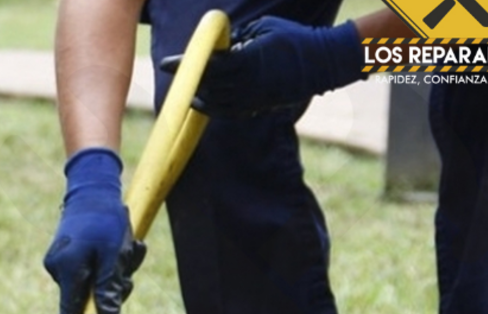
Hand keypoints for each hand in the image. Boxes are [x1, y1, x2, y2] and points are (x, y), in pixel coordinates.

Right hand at [43, 148, 145, 313]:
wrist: (92, 187)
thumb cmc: (105, 219)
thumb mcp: (113, 254)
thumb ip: (109, 288)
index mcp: (69, 271)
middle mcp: (59, 270)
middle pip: (87, 301)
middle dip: (113, 291)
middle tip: (128, 265)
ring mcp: (60, 263)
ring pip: (92, 286)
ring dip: (115, 274)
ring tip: (127, 247)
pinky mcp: (66, 256)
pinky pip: (90, 272)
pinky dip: (107, 265)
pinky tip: (119, 245)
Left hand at [160, 17, 365, 117]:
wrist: (320, 63)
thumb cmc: (292, 39)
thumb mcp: (263, 28)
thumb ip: (238, 37)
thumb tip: (218, 45)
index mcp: (248, 59)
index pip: (209, 64)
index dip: (187, 63)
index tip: (167, 63)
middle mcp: (248, 82)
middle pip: (208, 85)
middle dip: (189, 79)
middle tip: (175, 74)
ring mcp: (254, 97)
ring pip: (217, 102)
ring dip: (199, 95)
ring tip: (187, 90)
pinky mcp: (259, 106)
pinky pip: (230, 112)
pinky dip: (213, 109)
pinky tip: (202, 103)